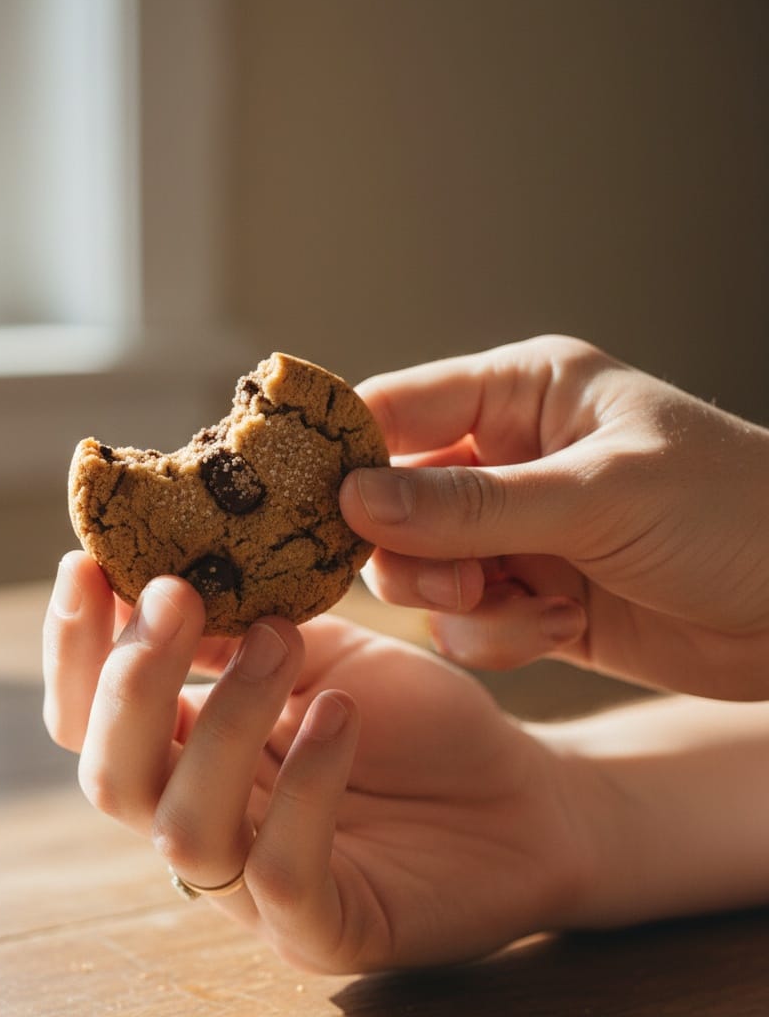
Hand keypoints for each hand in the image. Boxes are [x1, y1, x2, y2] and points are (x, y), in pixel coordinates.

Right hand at [42, 551, 592, 972]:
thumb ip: (236, 627)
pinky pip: (283, 872)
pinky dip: (306, 785)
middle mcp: (205, 821)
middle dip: (132, 680)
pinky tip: (342, 714)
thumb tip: (159, 569)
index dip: (74, 647)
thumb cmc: (410, 718)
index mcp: (190, 752)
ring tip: (281, 638)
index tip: (84, 563)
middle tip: (177, 597)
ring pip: (184, 826)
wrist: (517, 791)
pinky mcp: (324, 928)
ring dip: (226, 717)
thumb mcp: (317, 648)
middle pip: (111, 777)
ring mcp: (255, 887)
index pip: (89, 717)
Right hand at [339, 335, 768, 698]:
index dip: (344, 452)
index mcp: (521, 395)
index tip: (304, 504)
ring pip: (418, 568)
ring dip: (456, 600)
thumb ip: (471, 505)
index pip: (396, 407)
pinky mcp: (528, 597)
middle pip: (389, 499)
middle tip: (449, 579)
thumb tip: (354, 500)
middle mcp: (505, 460)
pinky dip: (496, 635)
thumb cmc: (733, 516)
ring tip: (526, 607)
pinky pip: (465, 620)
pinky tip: (558, 628)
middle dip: (409, 550)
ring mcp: (514, 532)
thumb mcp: (599, 497)